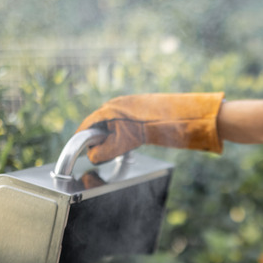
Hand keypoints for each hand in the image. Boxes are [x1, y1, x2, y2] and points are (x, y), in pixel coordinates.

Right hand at [76, 93, 223, 163]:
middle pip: (98, 126)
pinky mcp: (141, 110)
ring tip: (116, 150)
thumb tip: (93, 156)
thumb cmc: (158, 126)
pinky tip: (130, 142)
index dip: (81, 140)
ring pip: (112, 126)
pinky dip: (122, 135)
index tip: (77, 152)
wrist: (185, 116)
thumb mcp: (126, 143)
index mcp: (110, 110)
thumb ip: (106, 150)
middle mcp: (117, 106)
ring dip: (111, 139)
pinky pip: (124, 124)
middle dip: (97, 141)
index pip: (87, 126)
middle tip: (98, 155)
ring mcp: (129, 107)